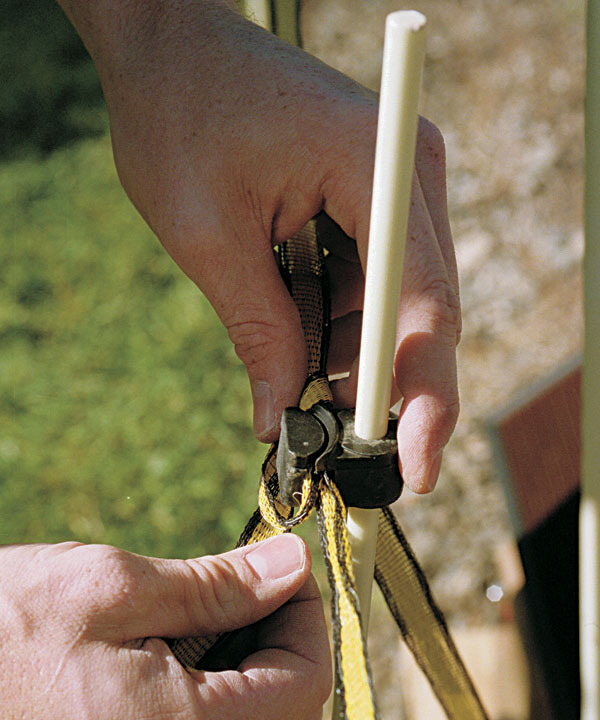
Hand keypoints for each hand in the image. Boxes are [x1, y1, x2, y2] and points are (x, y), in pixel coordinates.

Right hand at [0, 535, 329, 718]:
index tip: (282, 566)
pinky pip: (207, 717)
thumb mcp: (114, 588)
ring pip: (251, 711)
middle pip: (285, 702)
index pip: (305, 682)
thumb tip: (291, 563)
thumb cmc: (7, 633)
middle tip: (241, 577)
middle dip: (274, 629)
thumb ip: (216, 583)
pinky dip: (211, 676)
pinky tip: (175, 638)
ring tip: (197, 606)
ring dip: (244, 650)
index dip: (305, 614)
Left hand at [59, 0, 459, 491]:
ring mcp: (394, 183)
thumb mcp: (211, 237)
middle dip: (377, 382)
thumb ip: (258, 331)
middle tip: (326, 434)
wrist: (170, 46)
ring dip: (348, 352)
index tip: (415, 466)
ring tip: (288, 366)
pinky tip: (294, 323)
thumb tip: (280, 418)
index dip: (423, 396)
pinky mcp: (371, 197)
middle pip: (420, 311)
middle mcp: (406, 172)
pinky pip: (371, 281)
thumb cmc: (181, 116)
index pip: (423, 304)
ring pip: (394, 305)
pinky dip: (337, 319)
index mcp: (378, 166)